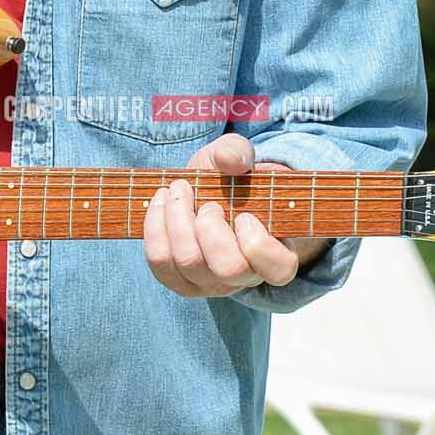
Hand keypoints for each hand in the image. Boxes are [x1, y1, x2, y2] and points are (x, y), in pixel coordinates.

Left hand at [142, 132, 331, 297]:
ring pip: (189, 263)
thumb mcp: (236, 156)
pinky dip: (155, 227)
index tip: (244, 214)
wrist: (202, 191)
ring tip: (179, 190)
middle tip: (207, 203)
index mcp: (274, 252)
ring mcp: (210, 283)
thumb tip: (232, 160)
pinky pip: (160, 262)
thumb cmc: (229, 179)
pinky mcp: (178, 280)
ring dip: (177, 219)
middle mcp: (244, 276)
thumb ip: (238, 151)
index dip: (259, 243)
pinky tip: (161, 202)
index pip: (279, 269)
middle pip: (228, 269)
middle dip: (210, 228)